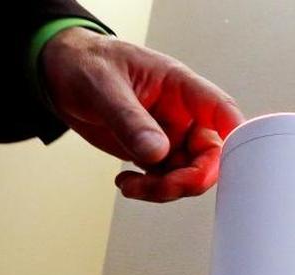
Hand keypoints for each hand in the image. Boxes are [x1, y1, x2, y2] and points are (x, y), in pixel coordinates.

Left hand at [40, 27, 243, 201]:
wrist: (59, 76)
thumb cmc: (85, 64)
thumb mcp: (103, 86)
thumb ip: (130, 120)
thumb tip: (157, 153)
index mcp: (179, 87)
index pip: (220, 111)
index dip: (235, 138)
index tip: (234, 162)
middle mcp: (181, 114)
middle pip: (210, 154)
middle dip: (191, 178)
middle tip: (161, 186)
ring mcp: (169, 136)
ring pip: (188, 174)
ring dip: (165, 189)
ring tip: (130, 186)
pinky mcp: (153, 153)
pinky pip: (166, 180)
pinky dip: (149, 190)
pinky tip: (125, 181)